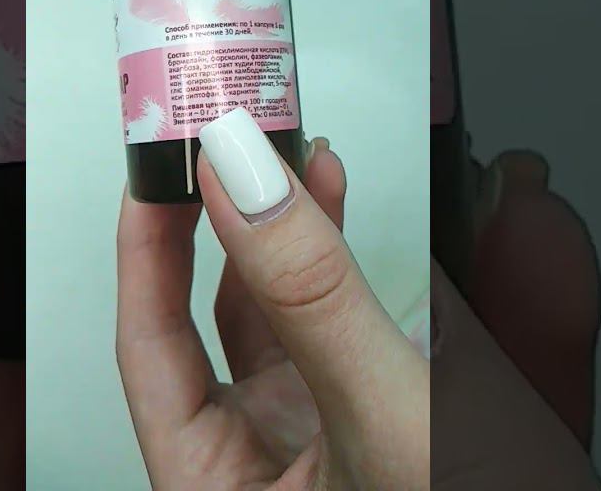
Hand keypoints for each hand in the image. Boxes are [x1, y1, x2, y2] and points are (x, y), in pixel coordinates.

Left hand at [117, 113, 426, 488]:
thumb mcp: (385, 422)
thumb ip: (313, 296)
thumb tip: (241, 181)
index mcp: (222, 488)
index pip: (152, 348)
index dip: (148, 250)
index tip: (158, 167)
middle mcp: (273, 465)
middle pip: (233, 321)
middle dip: (243, 223)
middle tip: (239, 144)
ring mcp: (348, 444)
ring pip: (318, 318)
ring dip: (326, 234)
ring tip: (322, 164)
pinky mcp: (424, 425)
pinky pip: (414, 334)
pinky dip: (430, 268)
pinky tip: (452, 215)